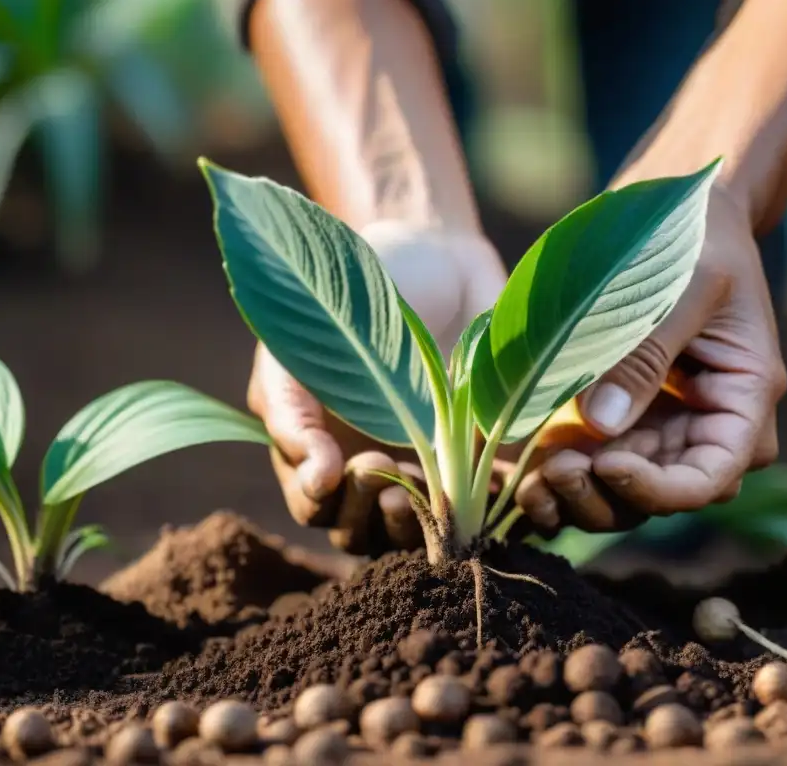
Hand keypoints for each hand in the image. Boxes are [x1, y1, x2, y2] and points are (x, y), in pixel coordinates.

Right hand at [247, 221, 506, 553]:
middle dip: (378, 515)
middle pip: (369, 534)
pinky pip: (492, 506)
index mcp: (322, 445)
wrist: (438, 252)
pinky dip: (494, 505)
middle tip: (395, 473)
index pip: (319, 509)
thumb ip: (291, 410)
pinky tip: (496, 480)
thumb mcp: (302, 341)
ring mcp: (435, 468)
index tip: (357, 464)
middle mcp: (376, 468)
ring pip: (426, 531)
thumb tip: (315, 479)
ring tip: (437, 485)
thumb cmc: (357, 291)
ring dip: (428, 522)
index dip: (334, 503)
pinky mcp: (488, 460)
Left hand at [519, 184, 786, 533]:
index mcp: (741, 400)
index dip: (658, 489)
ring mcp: (656, 429)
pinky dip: (557, 479)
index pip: (709, 477)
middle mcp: (702, 428)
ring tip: (530, 481)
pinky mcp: (615, 421)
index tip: (606, 465)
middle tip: (555, 470)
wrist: (674, 214)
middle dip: (607, 495)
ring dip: (576, 497)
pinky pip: (589, 469)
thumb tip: (602, 424)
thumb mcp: (683, 285)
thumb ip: (644, 353)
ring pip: (620, 495)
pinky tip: (518, 475)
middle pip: (660, 499)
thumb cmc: (694, 238)